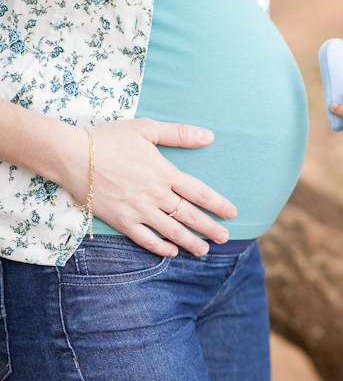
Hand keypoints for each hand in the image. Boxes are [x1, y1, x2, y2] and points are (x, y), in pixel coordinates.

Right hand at [67, 118, 236, 257]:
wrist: (71, 155)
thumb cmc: (109, 139)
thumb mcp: (147, 129)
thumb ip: (179, 134)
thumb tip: (209, 136)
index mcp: (165, 173)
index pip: (200, 193)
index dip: (219, 205)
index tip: (232, 213)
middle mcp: (156, 195)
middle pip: (190, 215)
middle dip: (210, 228)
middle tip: (225, 237)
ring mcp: (139, 210)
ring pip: (172, 231)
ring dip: (190, 242)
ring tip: (204, 250)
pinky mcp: (122, 221)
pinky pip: (146, 239)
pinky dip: (161, 247)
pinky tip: (172, 251)